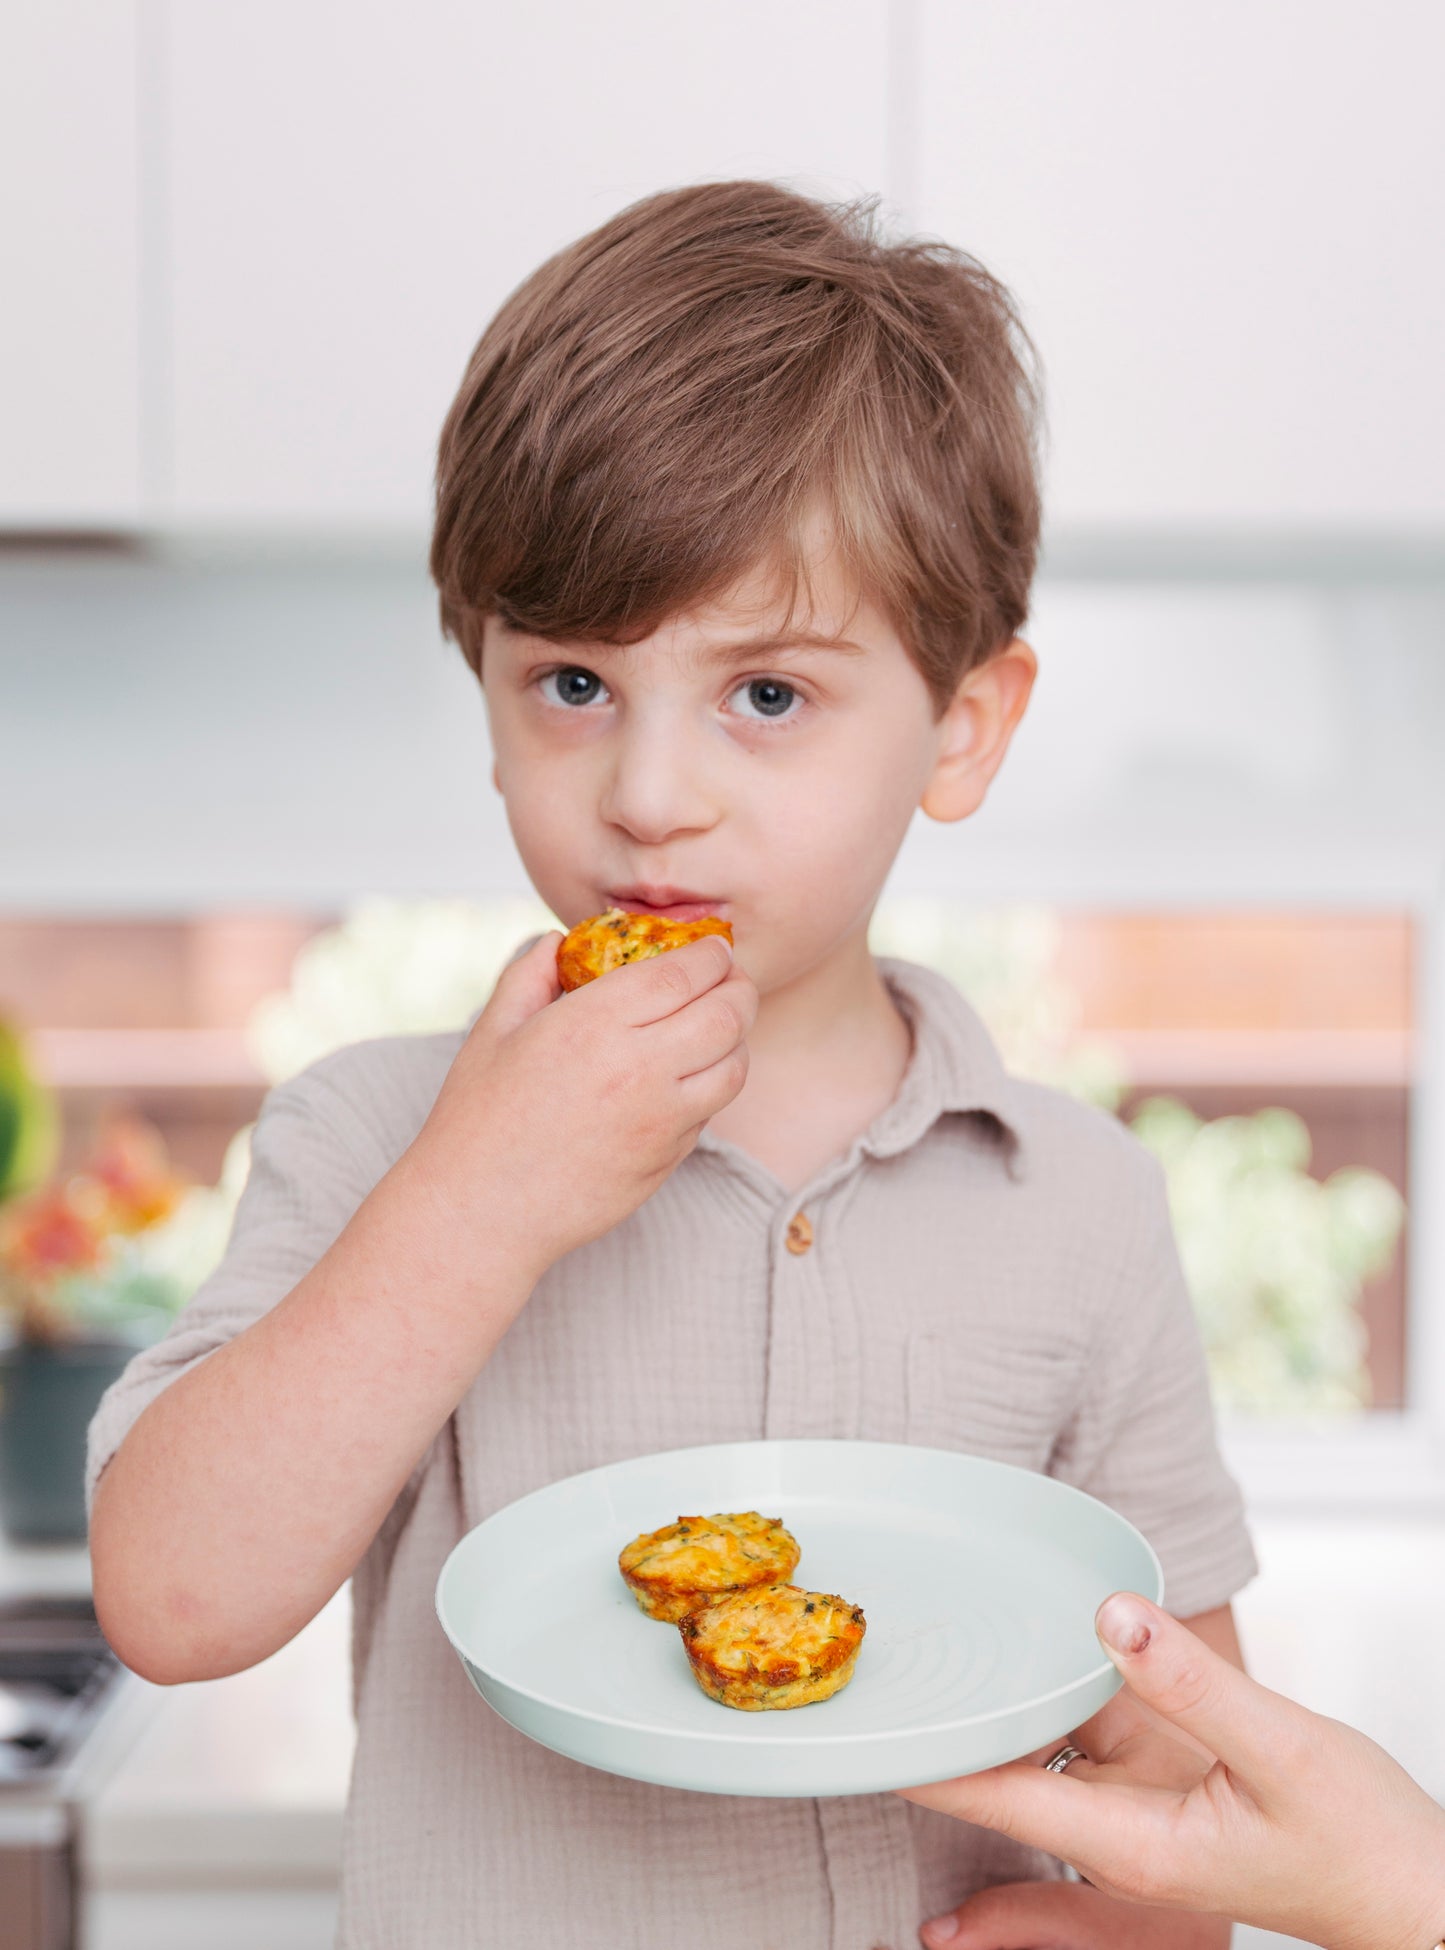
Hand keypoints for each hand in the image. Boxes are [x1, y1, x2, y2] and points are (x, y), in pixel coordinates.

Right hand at [410, 931, 754, 1277]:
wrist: (483, 1211)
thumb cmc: (478, 1119)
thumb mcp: (493, 1030)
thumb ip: (530, 974)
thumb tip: (556, 941)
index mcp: (594, 1024)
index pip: (685, 973)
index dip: (711, 954)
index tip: (712, 949)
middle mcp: (639, 1068)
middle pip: (728, 1014)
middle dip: (739, 988)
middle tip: (729, 980)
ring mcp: (661, 1119)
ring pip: (735, 1066)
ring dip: (737, 1038)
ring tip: (720, 1026)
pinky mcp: (668, 1159)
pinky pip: (712, 1110)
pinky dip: (714, 1083)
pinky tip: (690, 1074)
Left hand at [902, 1593, 1444, 1949]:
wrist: (1420, 1895)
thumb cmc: (1363, 1841)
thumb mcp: (1282, 1750)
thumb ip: (1192, 1683)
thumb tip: (1109, 1614)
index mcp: (1133, 1847)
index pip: (998, 1800)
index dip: (925, 1762)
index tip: (867, 1722)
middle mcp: (1121, 1842)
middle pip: (999, 1796)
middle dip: (938, 1747)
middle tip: (873, 1684)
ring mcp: (1139, 1824)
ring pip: (1037, 1773)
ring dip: (988, 1730)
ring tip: (919, 1678)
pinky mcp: (1162, 1799)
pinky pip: (1084, 1752)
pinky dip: (1048, 1716)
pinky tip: (1024, 1673)